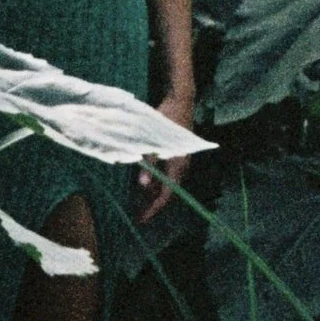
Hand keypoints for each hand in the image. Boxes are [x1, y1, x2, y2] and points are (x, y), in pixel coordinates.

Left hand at [136, 89, 197, 223]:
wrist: (181, 101)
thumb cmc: (167, 118)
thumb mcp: (154, 141)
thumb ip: (149, 163)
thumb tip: (143, 186)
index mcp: (178, 166)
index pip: (166, 195)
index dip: (153, 209)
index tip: (142, 219)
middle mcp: (182, 167)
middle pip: (167, 193)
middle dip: (152, 205)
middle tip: (137, 215)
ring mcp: (181, 162)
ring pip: (167, 185)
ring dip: (153, 194)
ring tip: (137, 203)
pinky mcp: (177, 156)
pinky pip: (167, 176)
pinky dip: (156, 183)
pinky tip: (143, 183)